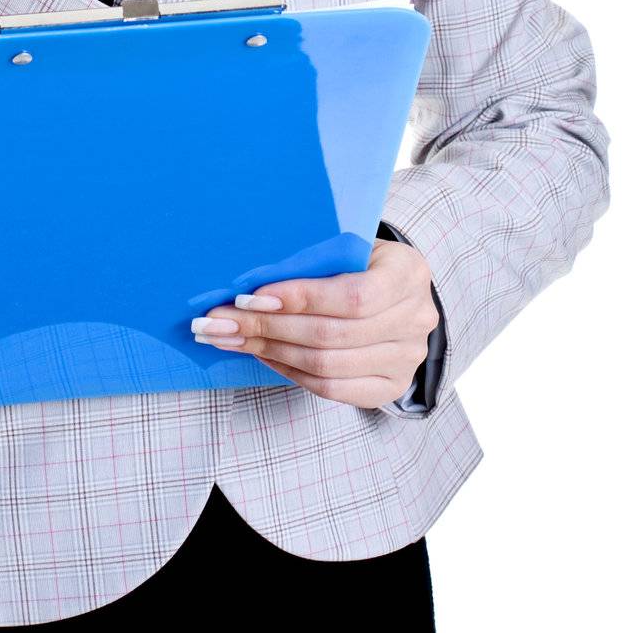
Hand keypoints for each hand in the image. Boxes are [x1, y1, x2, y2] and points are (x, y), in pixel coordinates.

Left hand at [190, 237, 439, 409]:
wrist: (397, 291)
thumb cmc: (361, 259)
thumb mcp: (348, 244)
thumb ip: (313, 257)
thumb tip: (247, 276)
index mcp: (408, 272)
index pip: (353, 296)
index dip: (299, 299)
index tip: (247, 296)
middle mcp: (415, 319)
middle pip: (331, 335)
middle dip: (265, 327)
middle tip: (217, 322)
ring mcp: (406, 358)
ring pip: (326, 365)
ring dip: (267, 351)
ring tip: (227, 338)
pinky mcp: (390, 386)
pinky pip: (331, 388)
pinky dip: (288, 371)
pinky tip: (260, 353)